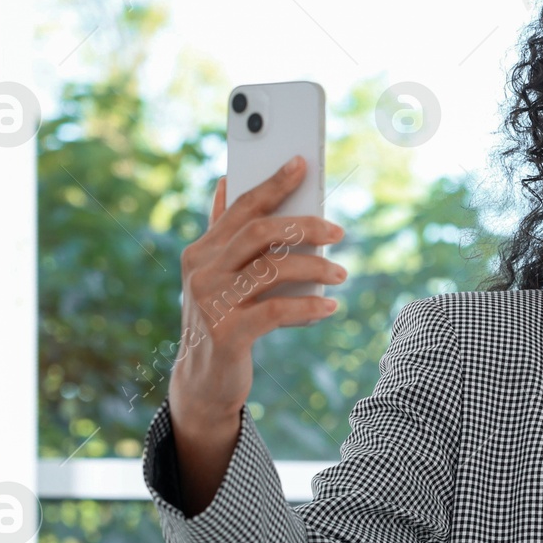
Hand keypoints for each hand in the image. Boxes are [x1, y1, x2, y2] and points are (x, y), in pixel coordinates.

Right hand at [169, 157, 347, 434]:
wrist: (203, 379)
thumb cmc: (220, 319)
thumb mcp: (216, 274)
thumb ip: (223, 232)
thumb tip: (226, 182)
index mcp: (201, 251)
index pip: (241, 207)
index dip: (273, 183)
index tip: (302, 164)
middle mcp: (202, 271)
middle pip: (260, 232)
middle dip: (304, 226)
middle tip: (339, 232)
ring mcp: (211, 302)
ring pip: (272, 269)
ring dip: (315, 267)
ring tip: (341, 273)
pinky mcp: (227, 334)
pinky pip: (277, 310)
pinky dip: (309, 306)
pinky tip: (329, 306)